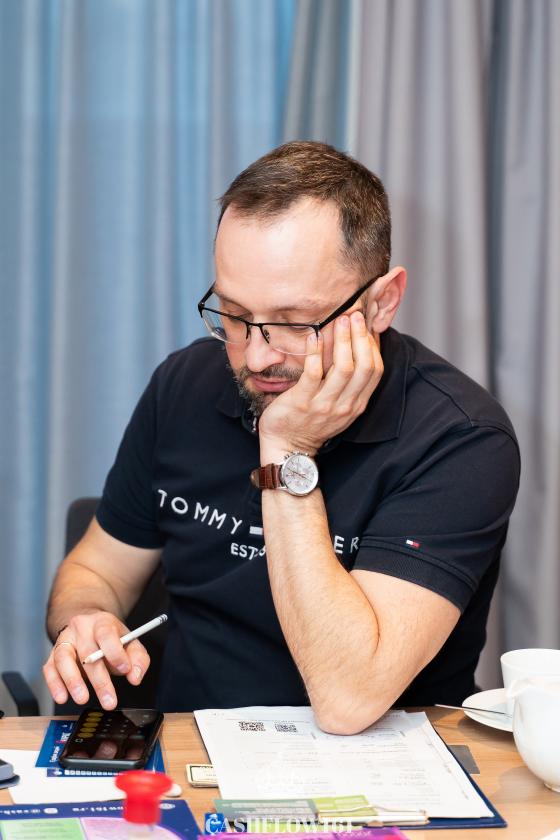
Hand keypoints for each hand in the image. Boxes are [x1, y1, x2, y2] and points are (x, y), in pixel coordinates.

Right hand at [43, 611, 149, 709]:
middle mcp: (80, 628)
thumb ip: (138, 659)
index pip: (106, 633)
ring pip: (63, 658)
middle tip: (109, 700)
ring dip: (73, 680)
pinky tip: (62, 697)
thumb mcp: (130, 642)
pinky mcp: (52, 655)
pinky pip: (50, 668)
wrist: (88, 626)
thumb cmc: (110, 638)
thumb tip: (135, 676)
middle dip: (99, 680)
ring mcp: (64, 640)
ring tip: (82, 698)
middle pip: (87, 652)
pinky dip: (54, 684)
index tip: (125, 669)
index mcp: (102, 622)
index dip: (115, 652)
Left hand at [258, 311, 382, 457]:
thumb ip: (349, 384)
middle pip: (363, 367)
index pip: (375, 371)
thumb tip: (357, 349)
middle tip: (354, 315)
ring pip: (343, 368)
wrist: (287, 447)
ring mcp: (324, 405)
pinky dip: (316, 352)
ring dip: (343, 341)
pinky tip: (314, 336)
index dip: (373, 346)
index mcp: (356, 405)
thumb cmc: (311, 422)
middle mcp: (345, 406)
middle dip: (360, 338)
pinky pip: (313, 373)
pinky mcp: (302, 402)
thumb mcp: (339, 407)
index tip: (366, 325)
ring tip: (339, 320)